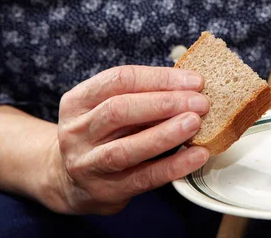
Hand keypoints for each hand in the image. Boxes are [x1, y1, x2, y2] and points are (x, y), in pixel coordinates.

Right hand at [46, 65, 209, 214]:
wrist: (70, 182)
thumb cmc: (102, 135)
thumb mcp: (109, 108)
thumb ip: (142, 96)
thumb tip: (191, 86)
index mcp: (78, 100)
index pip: (120, 80)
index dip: (160, 78)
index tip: (194, 81)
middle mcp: (77, 131)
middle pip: (120, 110)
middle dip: (165, 103)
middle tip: (200, 102)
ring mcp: (87, 164)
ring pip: (127, 148)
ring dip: (166, 134)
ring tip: (195, 123)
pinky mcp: (105, 191)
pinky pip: (143, 178)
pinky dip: (173, 166)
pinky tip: (196, 156)